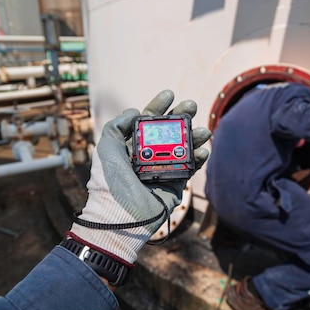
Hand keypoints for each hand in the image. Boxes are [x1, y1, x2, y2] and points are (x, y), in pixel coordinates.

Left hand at [69, 90, 210, 263]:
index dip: (158, 107)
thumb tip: (134, 110)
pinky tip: (202, 150)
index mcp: (131, 147)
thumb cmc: (109, 182)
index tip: (169, 94)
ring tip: (203, 130)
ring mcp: (163, 169)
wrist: (121, 215)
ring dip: (195, 136)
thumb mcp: (106, 148)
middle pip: (169, 131)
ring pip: (183, 147)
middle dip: (182, 117)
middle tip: (192, 105)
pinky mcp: (175, 184)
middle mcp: (148, 155)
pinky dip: (198, 157)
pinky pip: (190, 167)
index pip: (147, 122)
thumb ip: (117, 126)